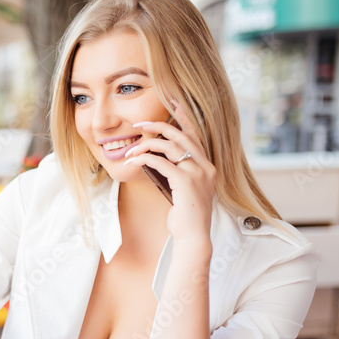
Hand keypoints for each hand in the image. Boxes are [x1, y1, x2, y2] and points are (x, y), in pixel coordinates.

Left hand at [122, 100, 216, 243]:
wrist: (194, 237)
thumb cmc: (186, 216)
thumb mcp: (184, 191)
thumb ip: (178, 174)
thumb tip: (158, 161)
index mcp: (207, 166)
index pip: (195, 135)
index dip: (184, 117)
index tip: (173, 102)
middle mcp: (205, 167)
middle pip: (181, 136)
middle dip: (159, 126)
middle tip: (139, 124)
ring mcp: (197, 174)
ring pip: (170, 147)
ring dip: (146, 145)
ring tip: (130, 149)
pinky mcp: (185, 183)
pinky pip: (161, 163)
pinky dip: (144, 160)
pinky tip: (132, 163)